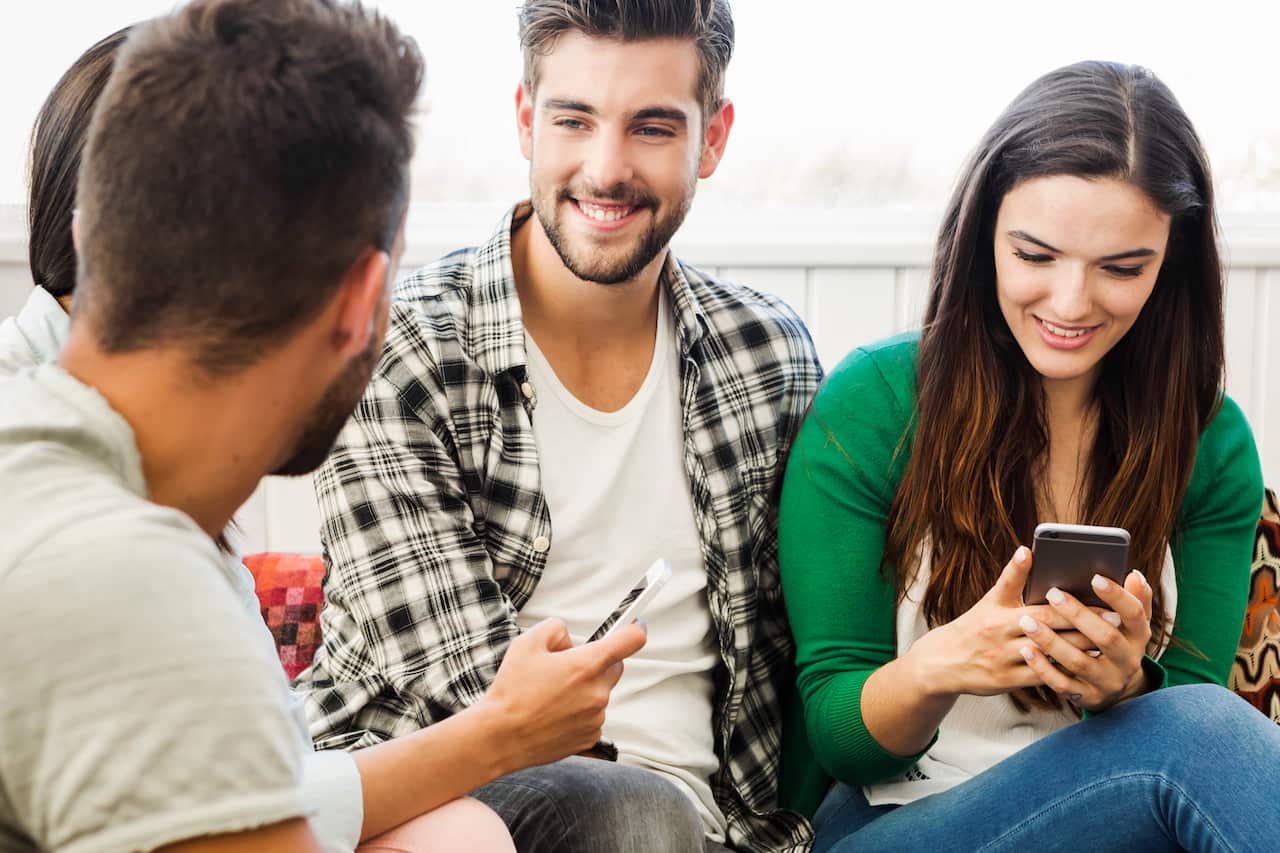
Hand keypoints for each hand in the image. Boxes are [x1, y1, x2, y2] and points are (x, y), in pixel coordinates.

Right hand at [481, 618, 645, 772]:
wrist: (500, 738)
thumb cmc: (511, 691)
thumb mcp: (527, 643)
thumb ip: (555, 628)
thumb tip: (570, 640)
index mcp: (586, 665)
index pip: (630, 640)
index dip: (635, 628)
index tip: (636, 625)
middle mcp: (598, 692)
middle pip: (613, 667)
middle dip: (596, 662)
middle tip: (565, 666)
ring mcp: (596, 717)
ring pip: (600, 693)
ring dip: (584, 689)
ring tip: (550, 695)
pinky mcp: (589, 737)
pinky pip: (592, 716)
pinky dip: (579, 712)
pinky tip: (553, 714)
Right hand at [908, 546, 1089, 697]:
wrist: (943, 661)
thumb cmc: (973, 626)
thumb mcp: (989, 600)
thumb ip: (1012, 578)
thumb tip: (1027, 550)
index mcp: (1001, 616)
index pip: (1045, 611)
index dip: (1076, 609)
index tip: (1104, 605)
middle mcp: (1004, 638)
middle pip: (1053, 634)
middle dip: (1086, 629)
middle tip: (1115, 624)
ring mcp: (1006, 662)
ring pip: (1049, 658)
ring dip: (1078, 653)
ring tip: (1106, 647)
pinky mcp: (1007, 683)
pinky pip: (1040, 678)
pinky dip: (1062, 673)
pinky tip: (1082, 670)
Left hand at [1017, 570, 1153, 711]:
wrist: (1115, 688)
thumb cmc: (1116, 641)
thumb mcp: (1129, 623)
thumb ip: (1134, 599)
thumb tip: (1135, 575)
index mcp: (1138, 637)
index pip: (1134, 615)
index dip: (1117, 597)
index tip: (1095, 578)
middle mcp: (1127, 661)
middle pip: (1105, 638)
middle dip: (1078, 615)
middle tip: (1052, 594)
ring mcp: (1107, 681)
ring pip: (1078, 661)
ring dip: (1051, 641)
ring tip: (1027, 621)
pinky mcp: (1087, 697)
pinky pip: (1062, 684)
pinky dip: (1043, 668)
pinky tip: (1027, 651)